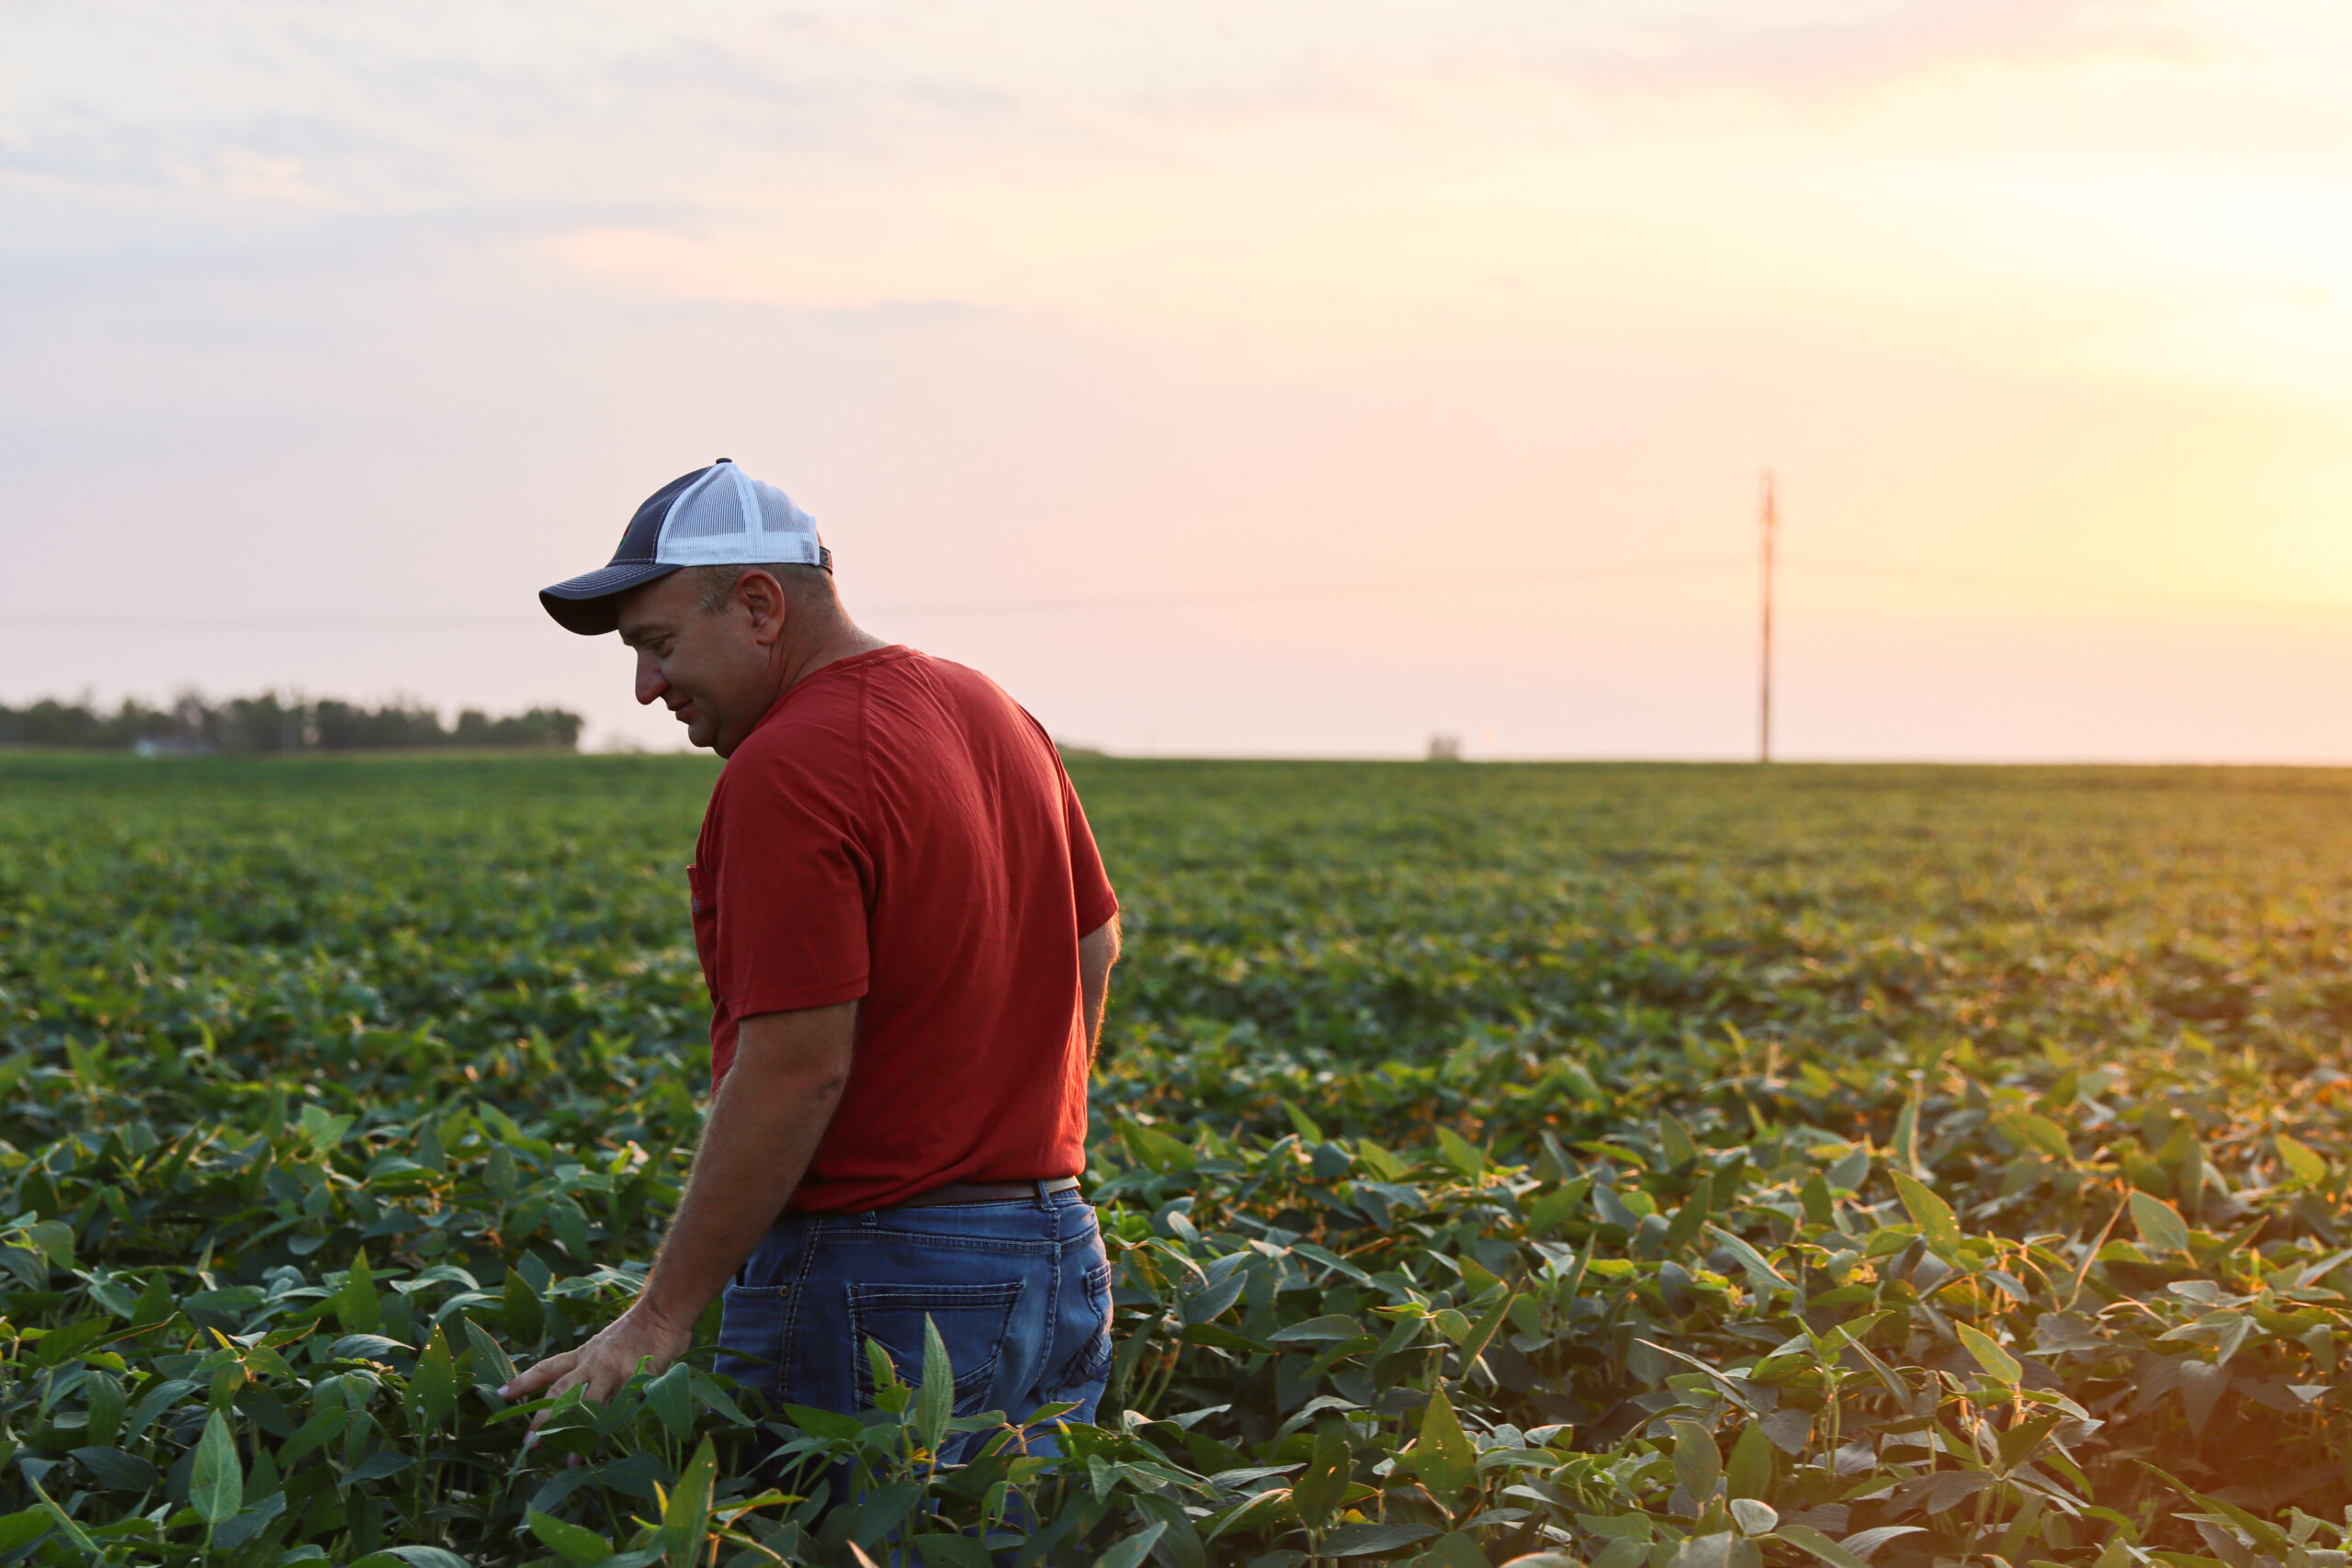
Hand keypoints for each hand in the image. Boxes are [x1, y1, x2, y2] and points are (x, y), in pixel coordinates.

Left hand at [500, 1303, 693, 1436]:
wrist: (662, 1312)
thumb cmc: (636, 1329)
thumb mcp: (604, 1344)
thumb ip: (591, 1366)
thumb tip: (576, 1393)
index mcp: (583, 1355)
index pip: (546, 1369)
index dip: (523, 1382)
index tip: (500, 1395)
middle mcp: (593, 1364)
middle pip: (561, 1393)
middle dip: (543, 1419)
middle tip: (528, 1442)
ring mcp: (614, 1372)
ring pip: (589, 1405)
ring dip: (579, 1433)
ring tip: (571, 1456)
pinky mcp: (636, 1379)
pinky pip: (624, 1407)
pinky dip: (617, 1426)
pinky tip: (611, 1443)